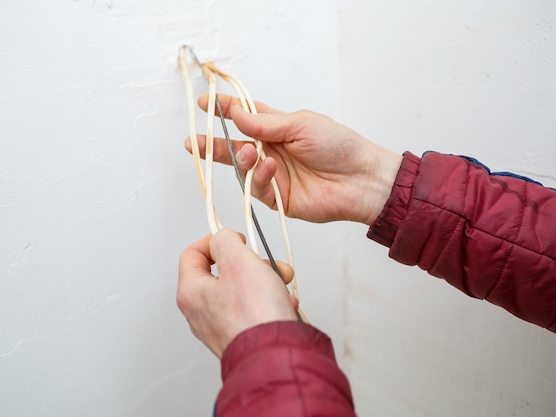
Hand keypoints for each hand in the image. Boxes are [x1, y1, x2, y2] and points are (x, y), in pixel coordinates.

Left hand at [177, 229, 297, 357]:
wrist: (275, 355)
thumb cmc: (255, 314)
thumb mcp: (238, 260)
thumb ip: (225, 241)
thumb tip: (224, 239)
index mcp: (191, 292)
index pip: (192, 254)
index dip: (214, 240)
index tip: (236, 239)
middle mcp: (201, 312)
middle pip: (222, 272)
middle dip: (250, 262)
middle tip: (267, 263)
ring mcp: (220, 327)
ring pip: (241, 290)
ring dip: (265, 281)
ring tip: (281, 285)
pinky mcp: (241, 337)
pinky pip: (253, 310)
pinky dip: (269, 302)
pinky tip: (283, 305)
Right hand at [186, 94, 402, 223]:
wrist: (361, 180)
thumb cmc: (339, 146)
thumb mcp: (302, 124)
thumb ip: (267, 124)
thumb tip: (236, 115)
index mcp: (279, 128)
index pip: (246, 117)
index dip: (225, 110)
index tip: (205, 103)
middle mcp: (272, 151)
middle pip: (235, 146)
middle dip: (214, 144)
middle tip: (194, 142)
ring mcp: (273, 176)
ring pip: (243, 169)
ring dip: (241, 160)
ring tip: (249, 153)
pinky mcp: (278, 198)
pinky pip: (257, 188)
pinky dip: (259, 177)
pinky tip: (270, 167)